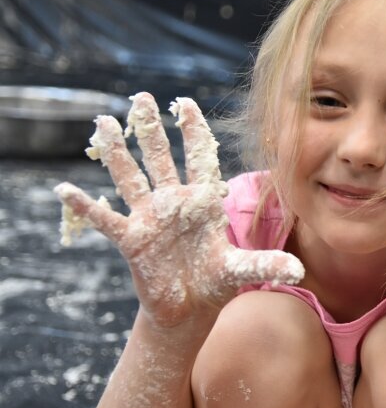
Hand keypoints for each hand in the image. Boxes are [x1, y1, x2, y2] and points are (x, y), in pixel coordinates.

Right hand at [54, 92, 302, 327]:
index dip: (192, 131)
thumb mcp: (241, 270)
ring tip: (103, 123)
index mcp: (202, 202)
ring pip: (131, 178)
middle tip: (141, 97)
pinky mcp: (131, 240)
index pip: (198, 158)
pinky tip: (65, 189)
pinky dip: (86, 206)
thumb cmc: (215, 282)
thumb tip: (299, 271)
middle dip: (152, 129)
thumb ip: (265, 265)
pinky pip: (105, 219)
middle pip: (160, 158)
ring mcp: (150, 219)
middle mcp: (174, 203)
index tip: (185, 102)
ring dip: (118, 153)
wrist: (189, 310)